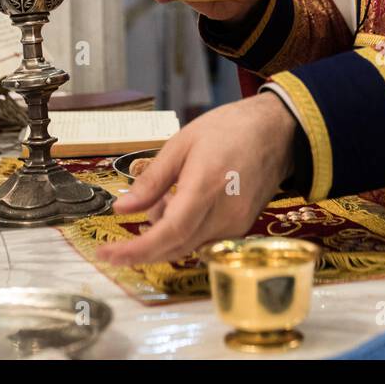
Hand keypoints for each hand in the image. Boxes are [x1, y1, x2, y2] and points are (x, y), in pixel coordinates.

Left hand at [97, 93, 297, 265]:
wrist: (277, 131)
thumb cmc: (229, 129)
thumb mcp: (182, 143)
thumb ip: (152, 180)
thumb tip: (123, 209)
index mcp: (206, 187)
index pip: (168, 233)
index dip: (135, 249)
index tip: (107, 254)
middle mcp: (224, 214)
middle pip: (176, 247)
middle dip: (141, 250)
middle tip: (115, 244)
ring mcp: (237, 224)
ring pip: (189, 247)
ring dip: (163, 237)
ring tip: (159, 202)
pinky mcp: (242, 227)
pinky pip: (204, 241)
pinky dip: (183, 233)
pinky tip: (178, 207)